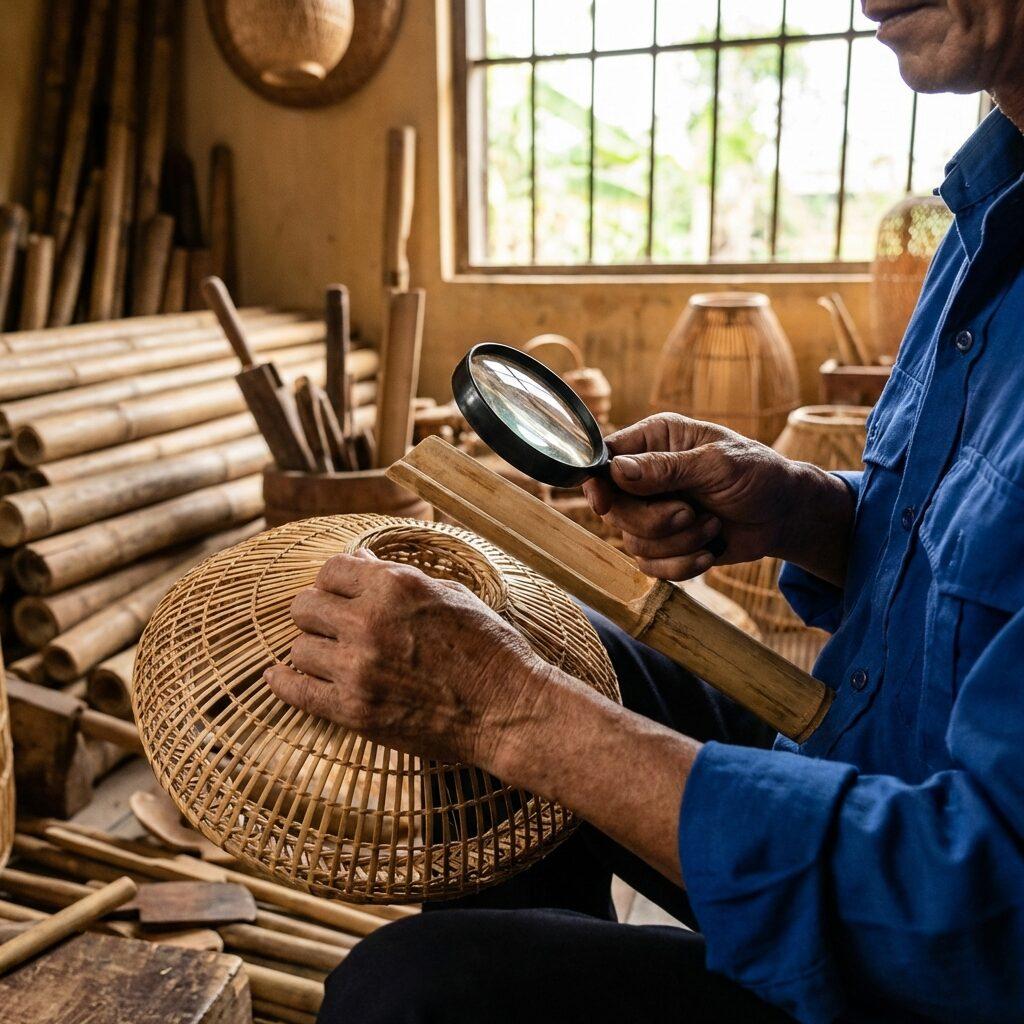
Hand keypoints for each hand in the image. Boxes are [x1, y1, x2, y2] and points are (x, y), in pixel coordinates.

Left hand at [264, 550, 549, 767]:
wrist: (508, 709)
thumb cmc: (487, 647)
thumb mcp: (448, 594)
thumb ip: (395, 577)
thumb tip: (356, 561)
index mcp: (395, 585)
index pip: (331, 569)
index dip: (333, 582)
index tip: (339, 595)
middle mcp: (369, 621)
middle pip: (304, 606)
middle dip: (315, 613)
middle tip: (330, 626)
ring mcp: (358, 668)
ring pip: (298, 648)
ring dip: (312, 651)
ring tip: (330, 657)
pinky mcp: (354, 710)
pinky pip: (295, 691)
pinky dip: (282, 683)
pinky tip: (278, 678)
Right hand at [583, 414, 852, 583]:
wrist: (785, 515)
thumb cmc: (758, 474)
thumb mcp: (717, 464)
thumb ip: (666, 469)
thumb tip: (616, 471)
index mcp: (654, 440)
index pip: (605, 459)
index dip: (597, 484)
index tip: (604, 504)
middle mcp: (646, 475)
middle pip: (615, 509)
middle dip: (654, 521)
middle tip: (690, 514)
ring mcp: (653, 511)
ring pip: (632, 542)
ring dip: (678, 543)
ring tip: (712, 528)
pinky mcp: (664, 543)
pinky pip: (650, 566)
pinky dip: (680, 566)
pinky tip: (708, 553)